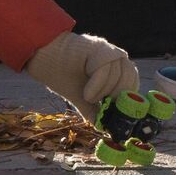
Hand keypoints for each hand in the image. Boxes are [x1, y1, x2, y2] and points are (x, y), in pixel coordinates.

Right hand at [25, 31, 139, 120]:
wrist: (43, 57)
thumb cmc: (61, 74)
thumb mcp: (81, 97)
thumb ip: (94, 110)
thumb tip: (105, 129)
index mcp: (113, 65)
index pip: (132, 80)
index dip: (126, 97)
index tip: (114, 110)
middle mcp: (112, 55)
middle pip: (130, 76)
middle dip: (118, 96)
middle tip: (102, 105)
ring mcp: (105, 48)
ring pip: (119, 73)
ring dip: (105, 91)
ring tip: (89, 97)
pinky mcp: (96, 45)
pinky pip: (106, 68)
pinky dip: (98, 85)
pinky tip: (86, 93)